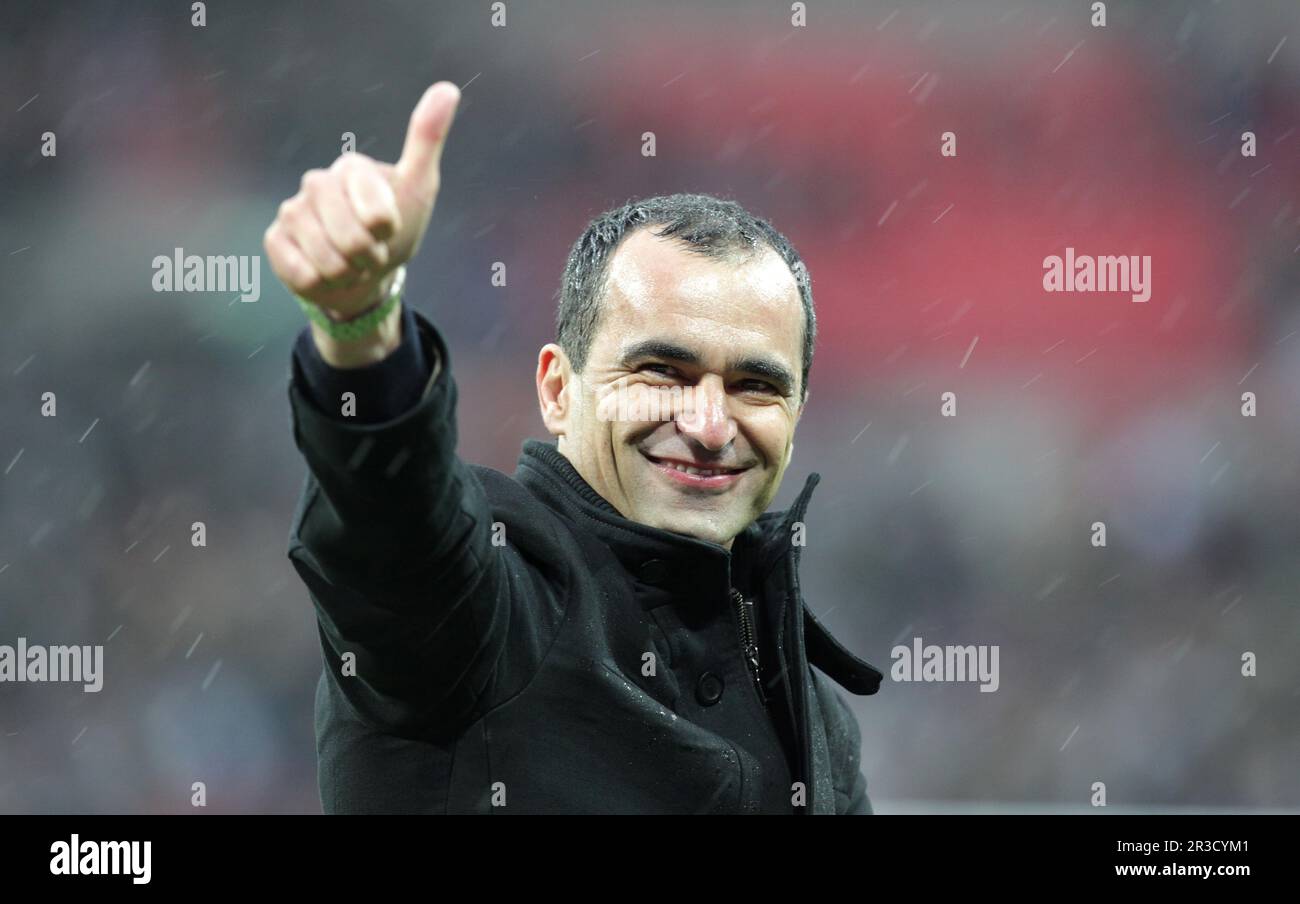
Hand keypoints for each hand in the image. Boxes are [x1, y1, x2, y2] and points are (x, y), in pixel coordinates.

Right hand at [263, 81, 461, 319]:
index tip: (387, 229)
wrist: (367, 271)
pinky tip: (325, 272)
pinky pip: (303, 275)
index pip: (376, 215)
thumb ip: (428, 140)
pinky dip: (322, 284)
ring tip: (351, 262)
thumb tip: (448, 88)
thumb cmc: (397, 227)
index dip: (386, 233)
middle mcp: (316, 183)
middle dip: (368, 258)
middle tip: (371, 252)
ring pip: (327, 261)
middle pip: (350, 241)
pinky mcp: (275, 240)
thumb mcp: (419, 187)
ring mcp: (292, 211)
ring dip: (348, 273)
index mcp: (351, 168)